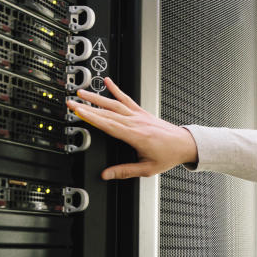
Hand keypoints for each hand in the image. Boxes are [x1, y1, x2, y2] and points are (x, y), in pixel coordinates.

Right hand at [66, 77, 197, 179]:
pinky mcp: (142, 113)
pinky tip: (108, 81)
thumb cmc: (169, 156)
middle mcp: (136, 123)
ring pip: (115, 103)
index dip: (92, 117)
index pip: (109, 125)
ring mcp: (139, 116)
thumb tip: (107, 175)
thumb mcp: (147, 169)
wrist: (185, 144)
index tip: (78, 111)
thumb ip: (125, 171)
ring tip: (81, 92)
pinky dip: (117, 89)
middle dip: (87, 106)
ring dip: (97, 97)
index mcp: (136, 136)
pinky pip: (128, 99)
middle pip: (107, 112)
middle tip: (71, 102)